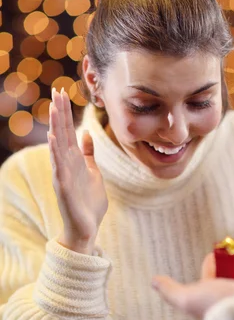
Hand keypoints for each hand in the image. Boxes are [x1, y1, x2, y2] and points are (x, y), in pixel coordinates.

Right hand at [48, 88, 107, 253]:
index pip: (68, 131)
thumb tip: (86, 134)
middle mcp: (66, 164)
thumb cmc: (89, 203)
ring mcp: (63, 175)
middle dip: (60, 113)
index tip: (63, 93)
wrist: (87, 228)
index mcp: (74, 160)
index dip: (66, 112)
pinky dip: (56, 152)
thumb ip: (89, 155)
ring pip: (58, 147)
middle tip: (56, 91)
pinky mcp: (64, 187)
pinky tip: (53, 138)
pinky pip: (59, 167)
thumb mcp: (93, 173)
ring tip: (53, 109)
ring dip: (56, 127)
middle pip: (62, 133)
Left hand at [152, 253, 233, 317]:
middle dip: (228, 262)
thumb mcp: (187, 298)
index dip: (210, 266)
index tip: (212, 254)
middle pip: (229, 274)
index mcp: (215, 299)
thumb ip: (170, 291)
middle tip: (227, 247)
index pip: (211, 278)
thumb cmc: (216, 305)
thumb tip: (153, 281)